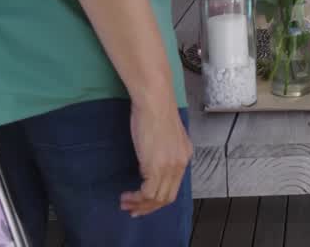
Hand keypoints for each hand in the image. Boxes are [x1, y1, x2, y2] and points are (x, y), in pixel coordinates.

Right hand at [120, 99, 192, 216]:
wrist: (154, 100)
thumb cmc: (155, 111)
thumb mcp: (164, 134)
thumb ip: (162, 150)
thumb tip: (150, 162)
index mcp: (184, 155)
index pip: (174, 186)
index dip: (158, 198)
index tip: (142, 201)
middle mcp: (181, 163)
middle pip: (167, 197)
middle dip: (148, 207)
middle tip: (132, 209)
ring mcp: (170, 166)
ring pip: (157, 198)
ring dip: (140, 204)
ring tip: (125, 203)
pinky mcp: (156, 166)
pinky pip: (148, 193)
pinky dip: (136, 198)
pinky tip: (126, 195)